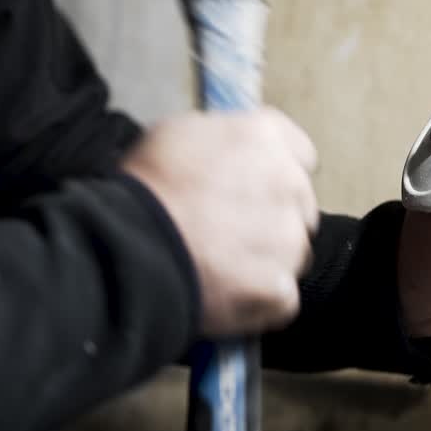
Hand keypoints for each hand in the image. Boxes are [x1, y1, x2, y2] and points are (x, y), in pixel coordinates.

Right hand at [122, 107, 318, 337]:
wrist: (129, 244)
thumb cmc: (147, 184)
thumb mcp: (180, 131)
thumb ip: (226, 137)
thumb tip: (236, 153)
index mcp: (267, 137)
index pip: (301, 155)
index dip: (275, 175)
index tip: (251, 189)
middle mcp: (290, 184)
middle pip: (299, 207)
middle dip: (274, 218)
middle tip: (229, 229)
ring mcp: (288, 240)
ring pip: (294, 253)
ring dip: (268, 259)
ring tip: (223, 264)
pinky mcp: (279, 288)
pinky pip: (281, 296)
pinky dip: (259, 299)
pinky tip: (226, 291)